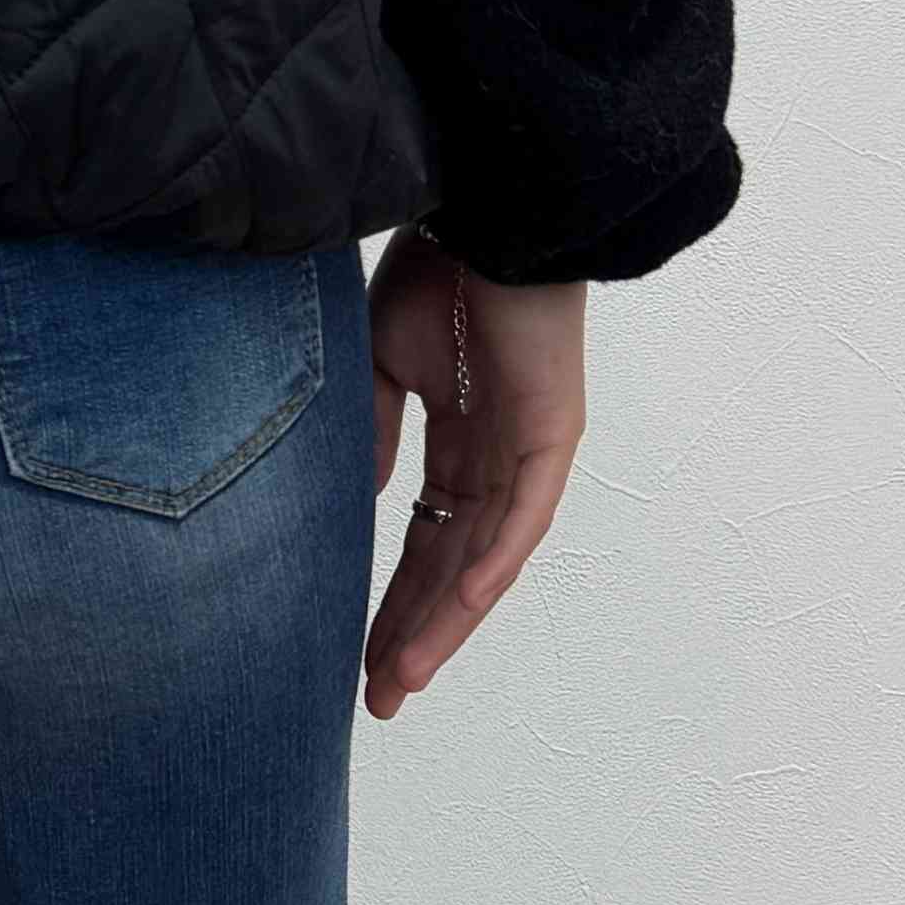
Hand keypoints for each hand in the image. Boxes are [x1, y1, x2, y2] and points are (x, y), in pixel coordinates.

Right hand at [362, 229, 585, 718]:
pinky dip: (493, 561)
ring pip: (486, 558)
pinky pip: (523, 514)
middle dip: (414, 633)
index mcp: (457, 442)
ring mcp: (528, 451)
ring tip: (403, 676)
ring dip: (446, 620)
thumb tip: (354, 501)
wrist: (489, 208)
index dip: (389, 600)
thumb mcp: (379, 363)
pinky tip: (462, 606)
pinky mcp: (551, 434)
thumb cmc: (437, 269)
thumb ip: (371, 434)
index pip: (422, 540)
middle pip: (452, 567)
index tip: (353, 656)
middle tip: (377, 697)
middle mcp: (497, 460)